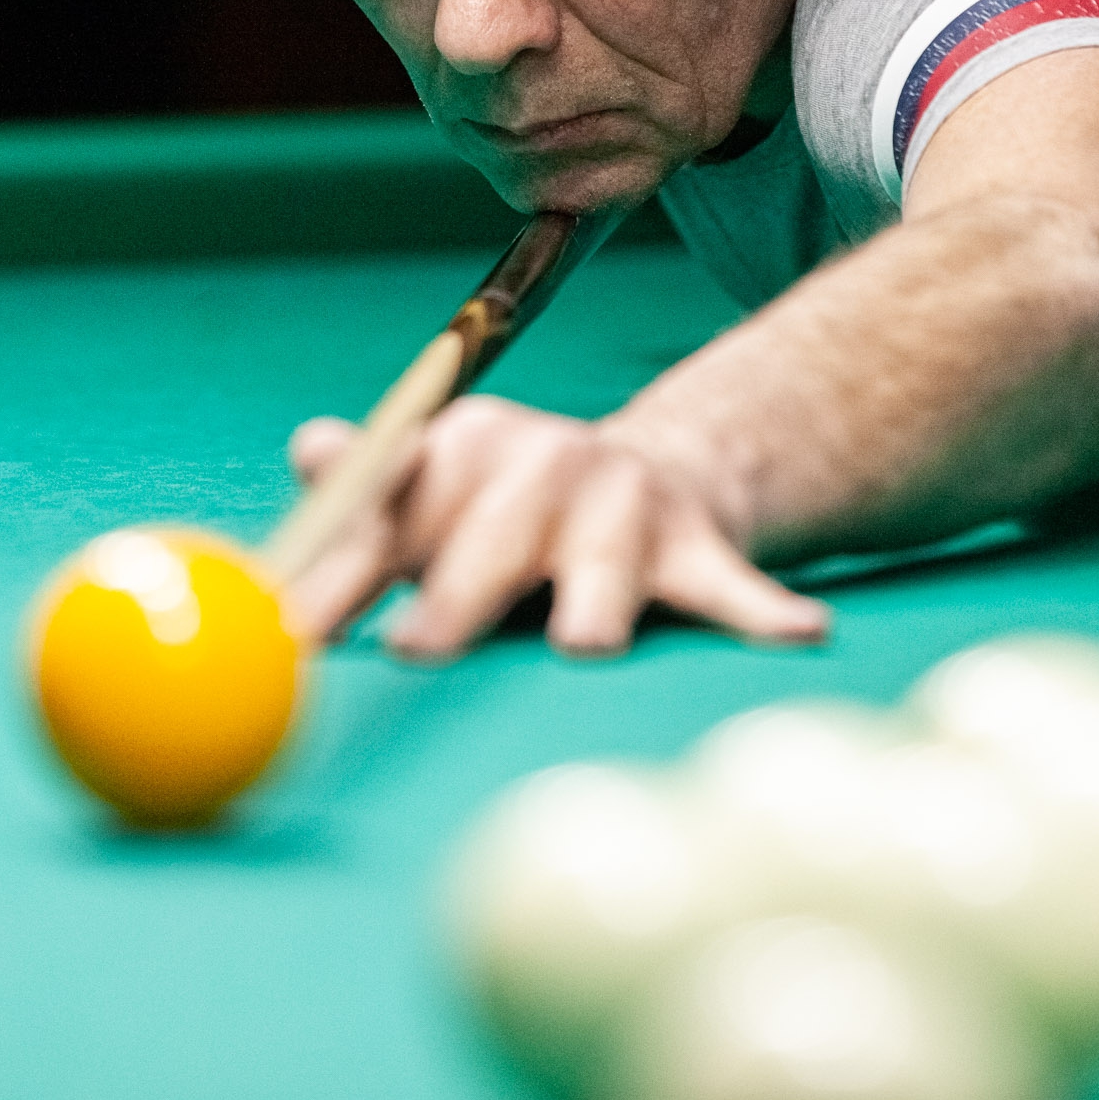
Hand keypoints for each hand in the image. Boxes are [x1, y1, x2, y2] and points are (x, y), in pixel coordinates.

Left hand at [279, 394, 832, 660]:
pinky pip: (732, 588)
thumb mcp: (429, 489)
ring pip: (604, 569)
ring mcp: (625, 505)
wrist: (651, 473)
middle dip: (455, 595)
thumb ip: (359, 496)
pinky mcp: (700, 549)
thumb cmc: (503, 508)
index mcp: (461, 447)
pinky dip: (764, 612)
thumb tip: (305, 452)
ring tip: (585, 647)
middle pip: (492, 537)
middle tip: (416, 652)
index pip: (388, 508)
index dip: (342, 572)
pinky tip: (799, 633)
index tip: (300, 632)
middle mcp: (544, 464)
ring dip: (594, 608)